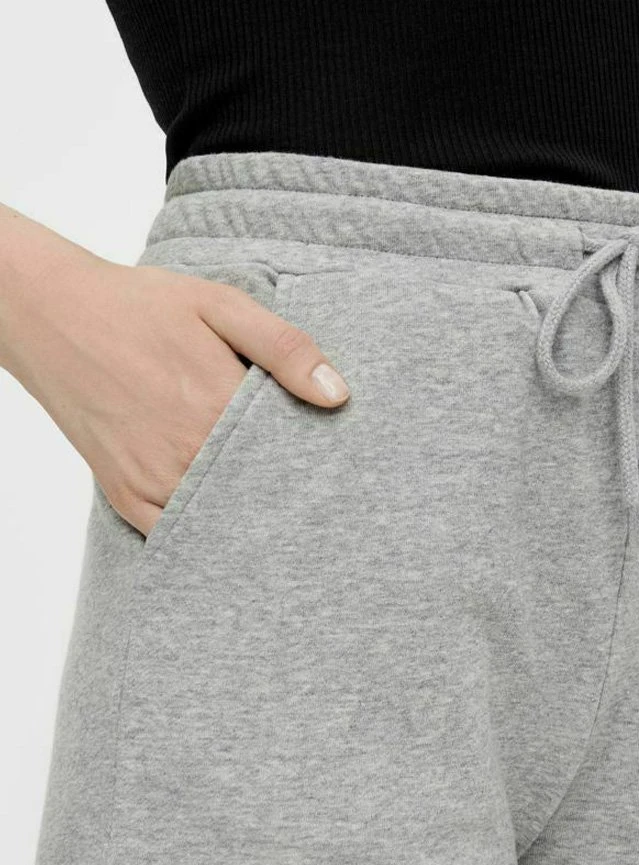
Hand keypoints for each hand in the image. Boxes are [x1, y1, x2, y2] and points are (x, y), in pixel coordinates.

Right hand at [3, 236, 348, 535]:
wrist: (52, 315)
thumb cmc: (140, 307)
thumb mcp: (220, 305)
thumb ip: (283, 348)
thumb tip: (337, 396)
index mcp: (222, 406)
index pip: (293, 457)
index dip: (316, 463)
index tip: (335, 466)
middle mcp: (191, 452)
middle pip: (263, 494)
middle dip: (289, 496)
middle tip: (317, 498)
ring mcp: (156, 481)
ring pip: (224, 523)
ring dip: (250, 521)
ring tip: (278, 515)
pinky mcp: (128, 498)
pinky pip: (177, 537)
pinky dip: (204, 537)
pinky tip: (227, 530)